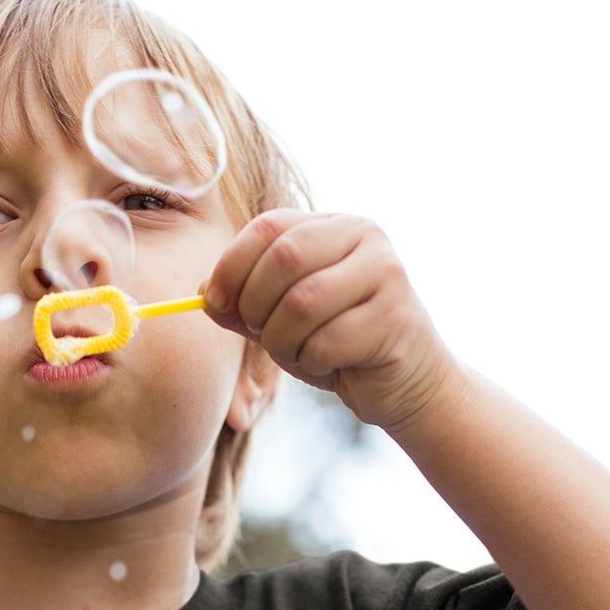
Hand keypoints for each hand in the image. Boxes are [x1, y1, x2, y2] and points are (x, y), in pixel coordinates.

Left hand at [202, 209, 466, 432]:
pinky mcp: (395, 317)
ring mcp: (385, 273)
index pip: (268, 226)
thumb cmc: (339, 347)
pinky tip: (330, 366)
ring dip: (283, 341)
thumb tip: (203, 292)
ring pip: (303, 303)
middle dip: (256, 306)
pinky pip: (327, 342)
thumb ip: (244, 304)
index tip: (215, 303)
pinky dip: (312, 362)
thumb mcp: (282, 321)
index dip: (231, 265)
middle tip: (261, 334)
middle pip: (284, 258)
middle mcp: (363, 236)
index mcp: (332, 225)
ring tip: (297, 354)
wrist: (405, 383)